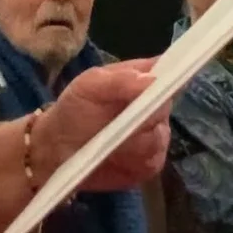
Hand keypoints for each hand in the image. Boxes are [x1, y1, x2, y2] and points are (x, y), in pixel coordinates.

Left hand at [35, 59, 169, 192]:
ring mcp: (156, 134)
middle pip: (167, 107)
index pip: (172, 69)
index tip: (163, 87)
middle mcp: (156, 105)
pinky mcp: (150, 162)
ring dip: (134, 143)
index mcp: (144, 78)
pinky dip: (133, 161)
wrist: (57, 150)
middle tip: (121, 121)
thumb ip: (119, 80)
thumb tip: (153, 80)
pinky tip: (114, 158)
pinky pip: (153, 162)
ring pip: (160, 138)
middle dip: (146, 116)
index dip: (174, 75)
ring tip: (108, 141)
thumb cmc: (74, 109)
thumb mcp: (88, 86)